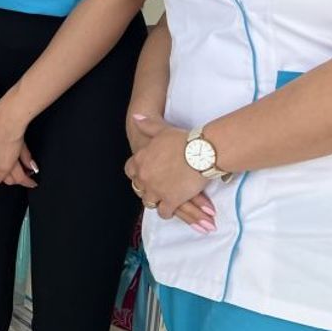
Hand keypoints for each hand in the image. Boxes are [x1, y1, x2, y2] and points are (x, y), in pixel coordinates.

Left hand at [125, 112, 212, 229]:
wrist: (201, 152)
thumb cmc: (183, 139)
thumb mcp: (162, 129)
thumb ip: (147, 125)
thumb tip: (135, 118)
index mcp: (140, 160)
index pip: (130, 171)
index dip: (138, 174)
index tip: (146, 175)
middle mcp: (144, 176)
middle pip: (139, 188)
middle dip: (147, 189)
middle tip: (157, 189)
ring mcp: (156, 190)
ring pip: (149, 202)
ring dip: (156, 201)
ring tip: (164, 201)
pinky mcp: (170, 201)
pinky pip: (164, 212)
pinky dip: (167, 212)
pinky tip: (172, 209)